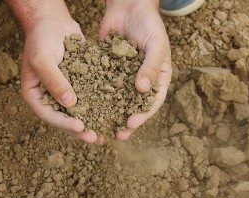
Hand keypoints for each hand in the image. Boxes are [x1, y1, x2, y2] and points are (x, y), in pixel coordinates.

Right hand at [15, 2, 97, 142]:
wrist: (52, 23)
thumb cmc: (41, 38)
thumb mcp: (43, 58)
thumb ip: (54, 81)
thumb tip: (70, 103)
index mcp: (35, 95)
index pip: (48, 114)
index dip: (64, 123)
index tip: (80, 127)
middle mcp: (49, 97)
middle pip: (63, 119)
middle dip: (79, 129)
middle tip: (95, 137)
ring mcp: (63, 93)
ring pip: (76, 113)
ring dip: (89, 122)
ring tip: (103, 134)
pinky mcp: (77, 86)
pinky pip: (86, 99)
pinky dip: (96, 107)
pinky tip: (110, 113)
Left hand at [100, 0, 171, 139]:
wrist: (129, 7)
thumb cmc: (149, 24)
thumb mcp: (156, 44)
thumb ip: (151, 66)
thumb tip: (142, 89)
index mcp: (158, 78)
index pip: (153, 102)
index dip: (143, 114)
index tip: (131, 123)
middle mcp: (142, 81)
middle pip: (135, 106)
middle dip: (127, 121)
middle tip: (118, 134)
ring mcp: (125, 78)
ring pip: (119, 100)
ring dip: (112, 114)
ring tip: (103, 127)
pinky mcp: (109, 72)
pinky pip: (105, 86)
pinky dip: (99, 97)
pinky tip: (90, 107)